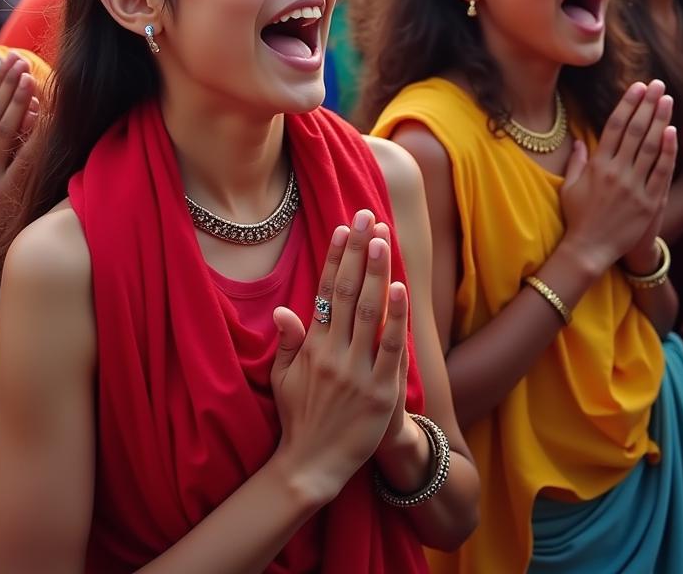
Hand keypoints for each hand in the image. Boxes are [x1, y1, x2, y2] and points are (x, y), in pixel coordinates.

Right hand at [270, 210, 409, 501]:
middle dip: (359, 250)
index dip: (336, 257)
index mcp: (312, 346)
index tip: (343, 227)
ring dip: (377, 272)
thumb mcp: (282, 378)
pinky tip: (400, 288)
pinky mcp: (380, 392)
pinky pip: (390, 348)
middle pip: (348, 291)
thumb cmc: (298, 419)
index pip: (326, 291)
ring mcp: (357, 371)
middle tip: (366, 216)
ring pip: (369, 311)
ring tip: (383, 238)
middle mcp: (333, 352)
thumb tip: (282, 310)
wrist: (311, 466)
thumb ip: (286, 342)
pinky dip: (396, 317)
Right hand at [559, 81, 676, 272]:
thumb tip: (579, 140)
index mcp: (596, 166)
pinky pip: (660, 171)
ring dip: (659, 120)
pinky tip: (672, 132)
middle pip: (634, 131)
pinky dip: (667, 151)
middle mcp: (615, 172)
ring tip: (668, 100)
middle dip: (646, 105)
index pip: (614, 127)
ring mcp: (633, 187)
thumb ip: (577, 161)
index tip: (636, 87)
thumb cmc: (578, 217)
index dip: (626, 105)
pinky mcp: (648, 202)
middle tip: (657, 84)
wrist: (589, 249)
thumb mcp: (570, 187)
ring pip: (649, 146)